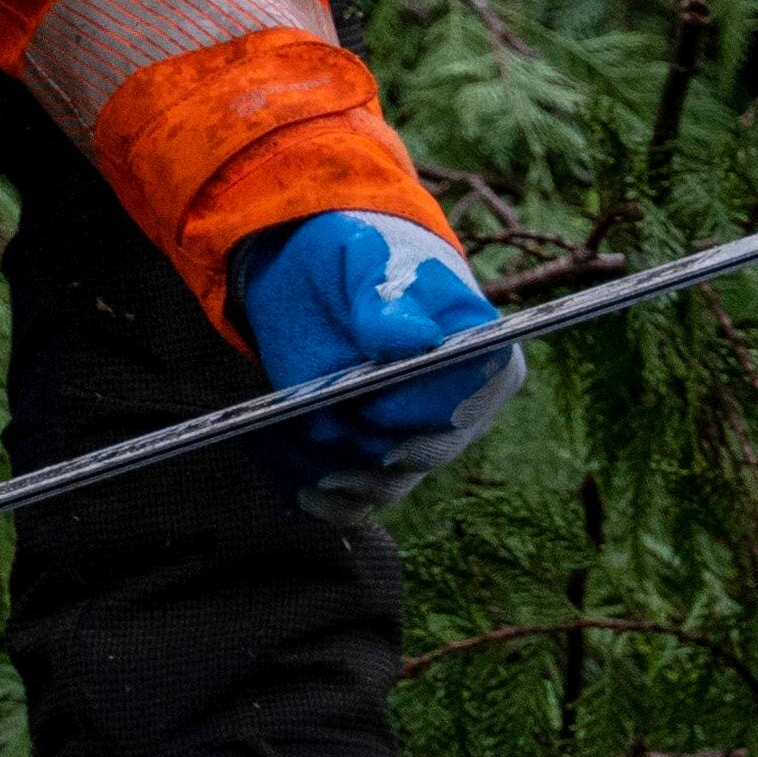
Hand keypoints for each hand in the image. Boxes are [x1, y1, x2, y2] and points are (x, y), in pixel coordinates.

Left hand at [232, 208, 517, 517]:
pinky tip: (285, 474)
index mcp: (483, 356)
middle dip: (361, 447)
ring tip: (275, 438)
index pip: (466, 401)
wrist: (316, 277)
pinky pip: (352, 499)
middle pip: (420, 453)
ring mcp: (418, 441)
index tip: (371, 409)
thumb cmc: (357, 257)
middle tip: (306, 429)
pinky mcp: (375, 461)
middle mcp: (462, 411)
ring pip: (382, 484)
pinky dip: (315, 493)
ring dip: (325, 469)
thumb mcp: (363, 259)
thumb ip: (384, 299)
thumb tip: (416, 340)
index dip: (418, 413)